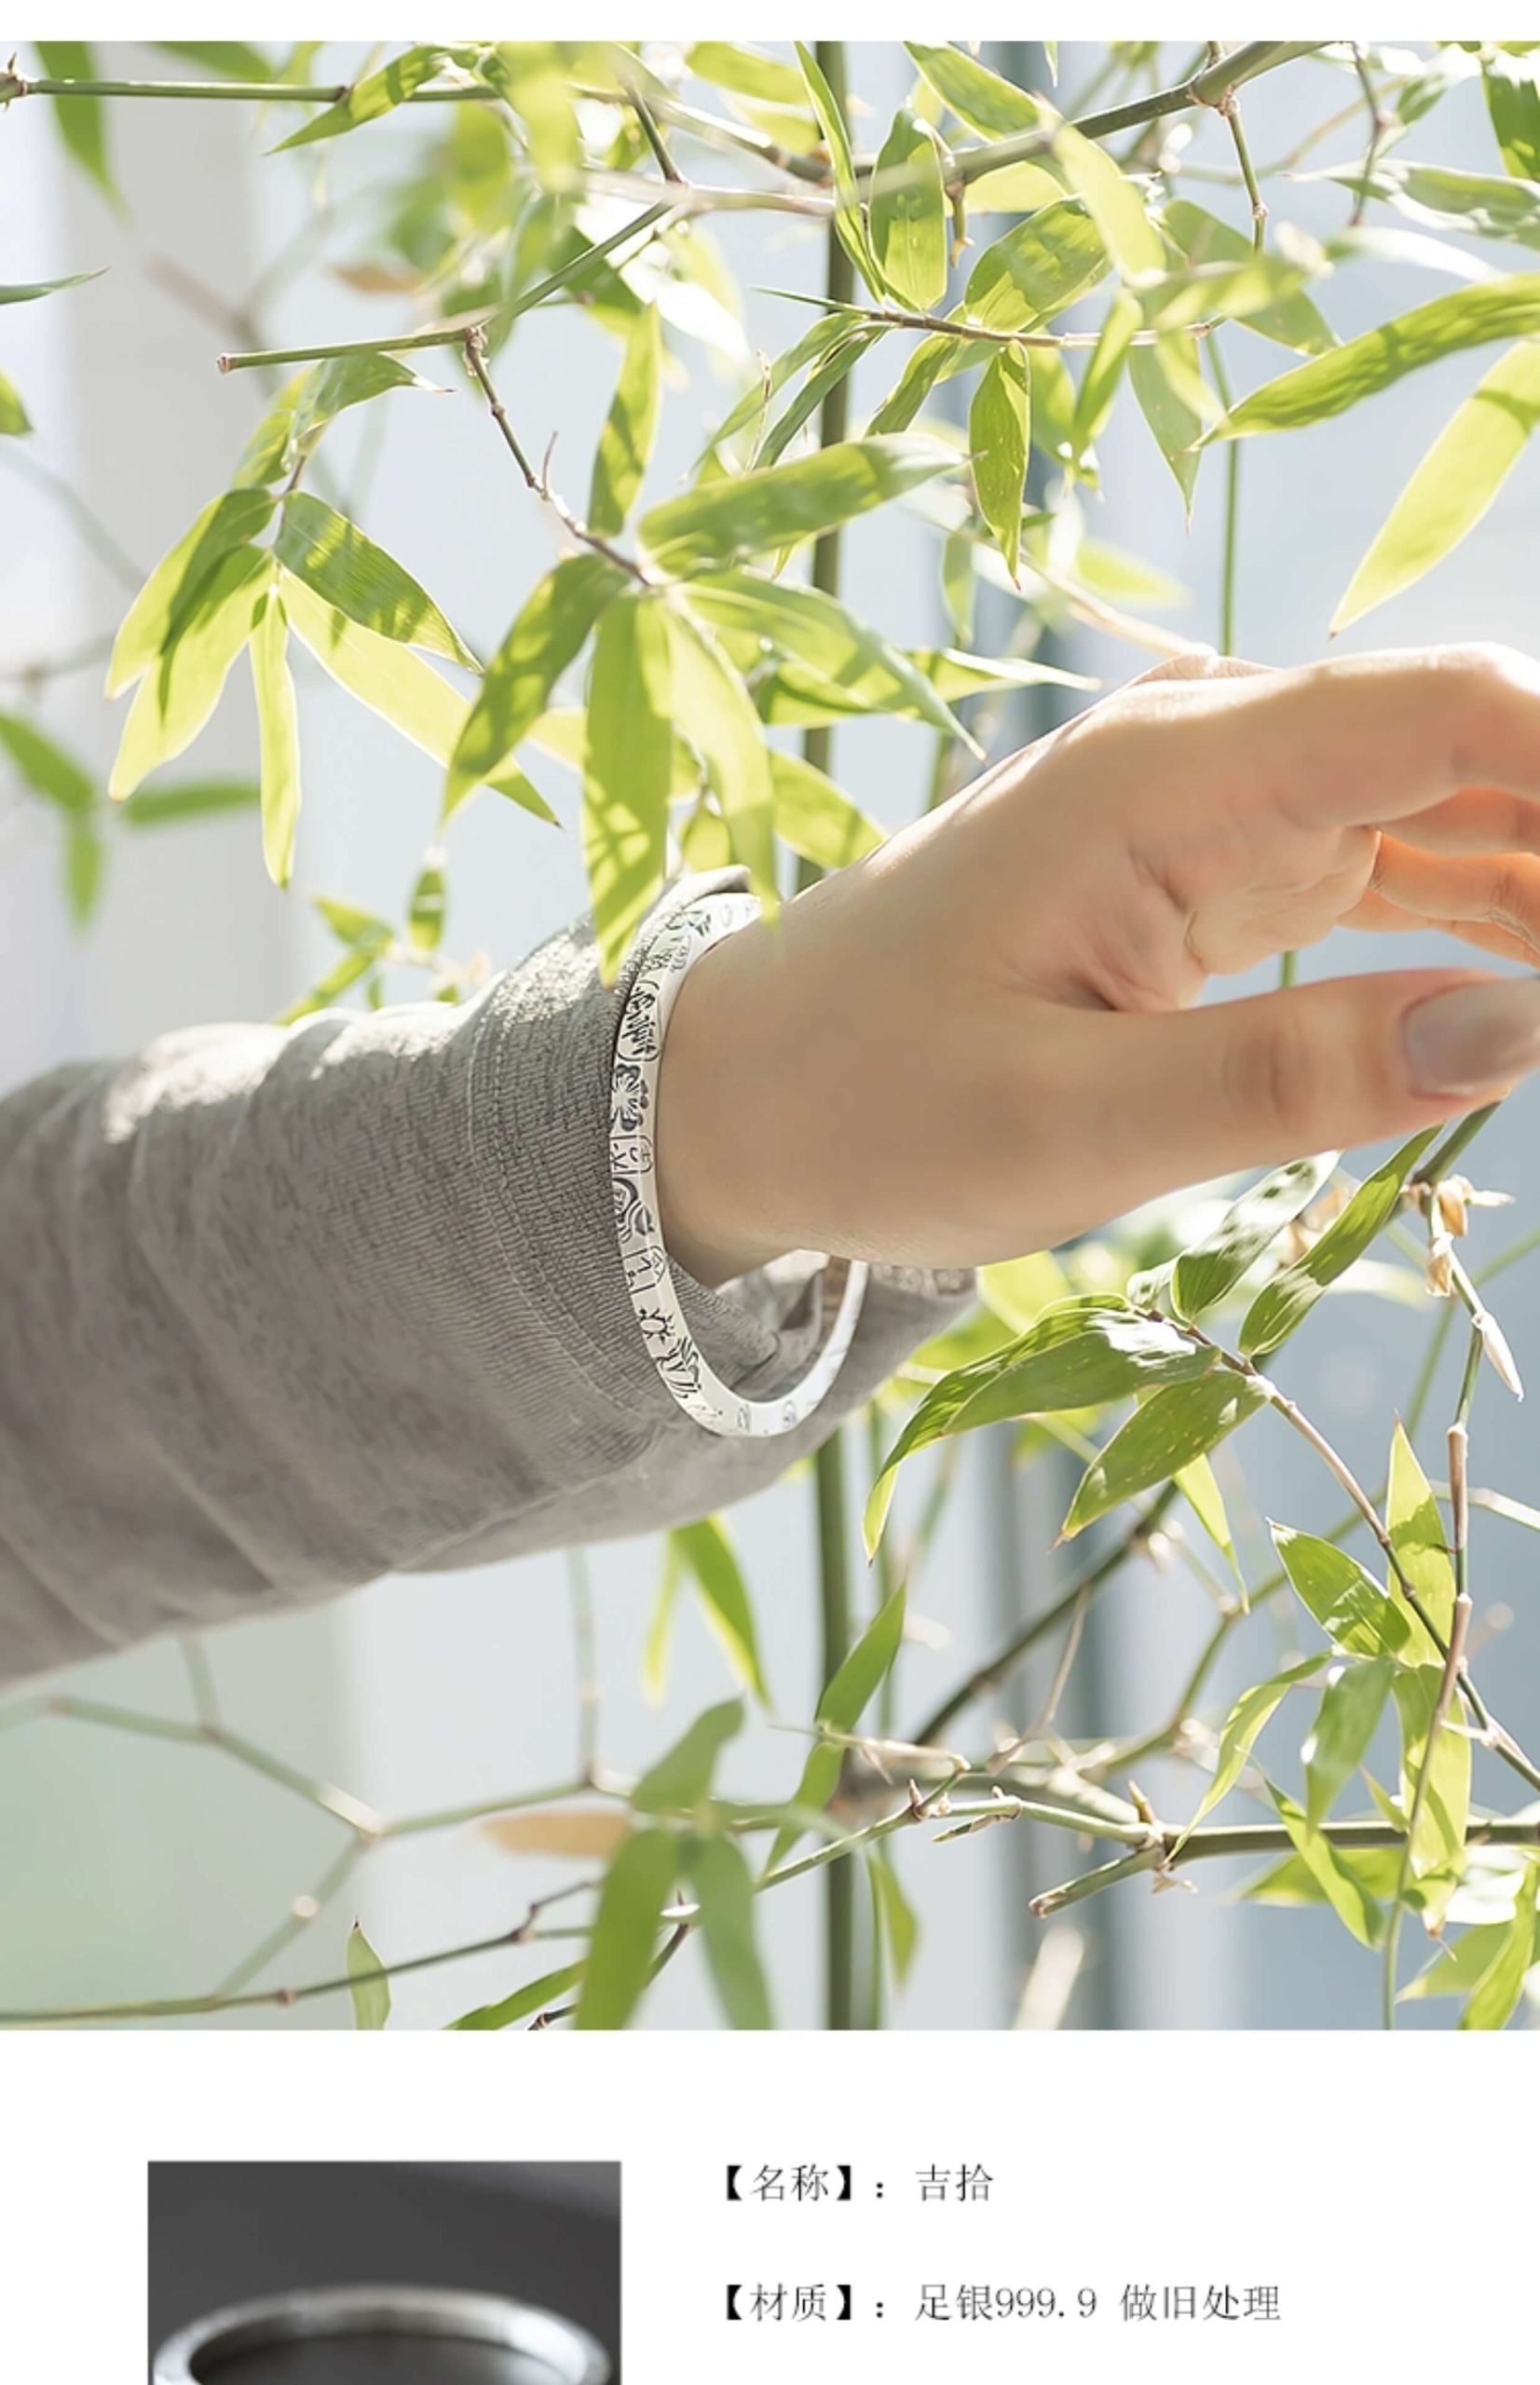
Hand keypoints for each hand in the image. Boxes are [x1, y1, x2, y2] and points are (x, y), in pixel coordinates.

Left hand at [657, 644, 1539, 1283]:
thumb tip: (1522, 1032)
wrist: (735, 1098)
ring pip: (1459, 810)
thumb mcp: (1070, 1124)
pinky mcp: (1221, 879)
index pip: (1454, 712)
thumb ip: (1294, 1077)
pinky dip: (1499, 922)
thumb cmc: (867, 1105)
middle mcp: (1209, 761)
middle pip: (1481, 746)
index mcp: (1167, 777)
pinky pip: (1403, 871)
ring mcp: (1222, 815)